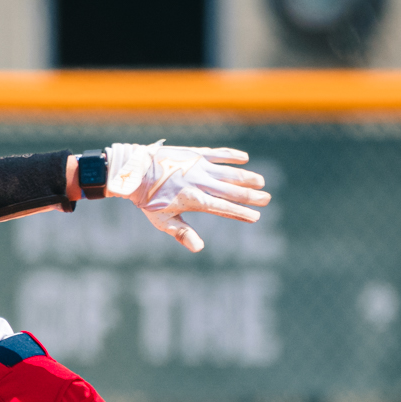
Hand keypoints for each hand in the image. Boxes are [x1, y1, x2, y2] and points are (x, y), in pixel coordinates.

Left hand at [105, 142, 268, 252]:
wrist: (134, 170)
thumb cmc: (147, 200)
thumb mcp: (162, 221)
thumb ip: (182, 233)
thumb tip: (199, 248)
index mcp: (193, 200)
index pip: (224, 208)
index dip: (241, 213)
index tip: (256, 217)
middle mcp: (199, 182)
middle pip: (232, 190)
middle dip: (251, 196)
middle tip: (266, 199)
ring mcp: (198, 166)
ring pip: (229, 172)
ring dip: (247, 177)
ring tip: (261, 182)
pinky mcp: (195, 153)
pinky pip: (218, 153)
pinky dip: (232, 156)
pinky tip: (244, 158)